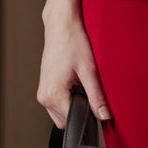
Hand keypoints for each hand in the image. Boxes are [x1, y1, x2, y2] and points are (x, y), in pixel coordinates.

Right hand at [37, 7, 111, 128]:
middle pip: (67, 121)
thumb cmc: (73, 42)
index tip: (97, 108)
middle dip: (80, 112)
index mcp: (53, 94)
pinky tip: (74, 82)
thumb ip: (97, 96)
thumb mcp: (89, 71)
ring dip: (73, 105)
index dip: (88, 118)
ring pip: (61, 113)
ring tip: (81, 84)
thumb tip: (105, 116)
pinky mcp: (44, 88)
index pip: (73, 121)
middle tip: (89, 91)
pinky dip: (68, 99)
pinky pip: (57, 103)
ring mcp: (42, 93)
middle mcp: (44, 97)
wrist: (61, 25)